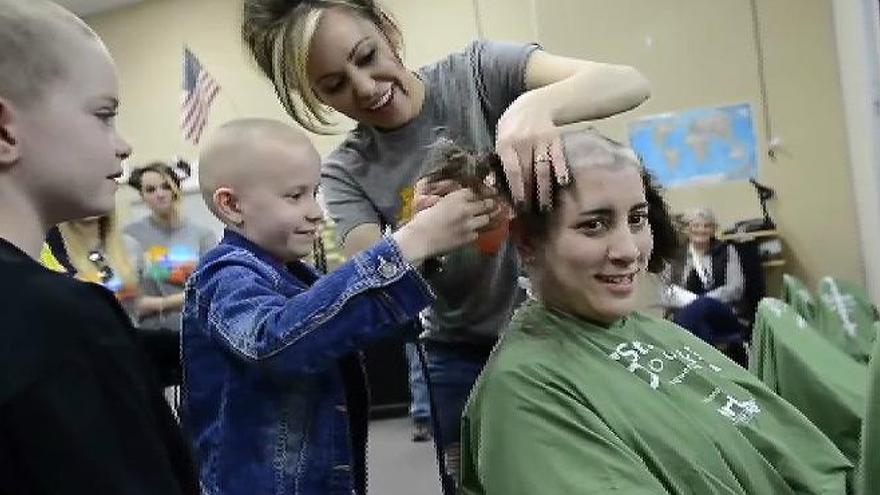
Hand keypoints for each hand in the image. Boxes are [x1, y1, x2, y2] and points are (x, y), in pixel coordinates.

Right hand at [414, 177, 503, 232]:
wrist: (420, 239)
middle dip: (492, 204)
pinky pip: (479, 233)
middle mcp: (466, 209)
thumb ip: (450, 200)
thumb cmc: (422, 220)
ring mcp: (469, 224)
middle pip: (487, 204)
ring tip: (497, 216)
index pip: (475, 192)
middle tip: (496, 204)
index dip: (483, 193)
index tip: (489, 193)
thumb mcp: (435, 202)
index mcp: (456, 197)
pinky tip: (481, 229)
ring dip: (491, 217)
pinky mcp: (469, 238)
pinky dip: (479, 231)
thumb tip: (462, 199)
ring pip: (487, 219)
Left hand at [495, 93, 568, 211]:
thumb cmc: (512, 126)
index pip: (513, 171)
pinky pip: (558, 157)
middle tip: (531, 212)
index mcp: (506, 143)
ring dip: (544, 189)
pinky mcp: (555, 139)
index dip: (516, 190)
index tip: (518, 206)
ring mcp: (541, 140)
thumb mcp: (500, 138)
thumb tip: (491, 185)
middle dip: (530, 194)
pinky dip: (561, 170)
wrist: (533, 104)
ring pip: (543, 168)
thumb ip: (498, 160)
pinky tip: (563, 183)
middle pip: (528, 173)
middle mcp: (524, 142)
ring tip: (545, 206)